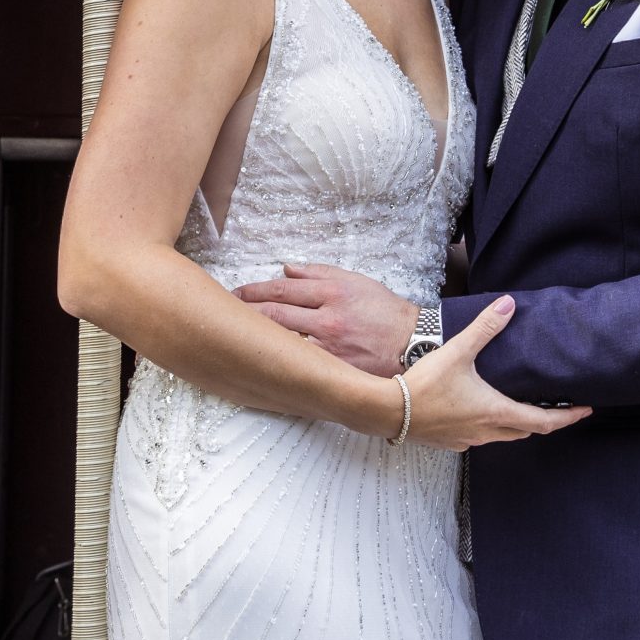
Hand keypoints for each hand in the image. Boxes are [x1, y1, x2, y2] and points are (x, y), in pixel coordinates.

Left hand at [236, 264, 415, 377]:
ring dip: (255, 337)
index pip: (282, 289)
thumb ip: (319, 273)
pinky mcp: (333, 370)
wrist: (413, 343)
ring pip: (282, 340)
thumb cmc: (385, 312)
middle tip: (225, 312)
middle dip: (245, 312)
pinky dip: (277, 359)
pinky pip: (298, 363)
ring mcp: (329, 347)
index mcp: (333, 292)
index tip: (236, 293)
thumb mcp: (356, 281)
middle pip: (275, 314)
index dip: (254, 291)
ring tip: (233, 334)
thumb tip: (286, 269)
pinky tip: (259, 359)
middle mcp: (329, 318)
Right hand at [403, 300, 590, 451]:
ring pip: (503, 436)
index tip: (585, 410)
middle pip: (526, 431)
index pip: (543, 421)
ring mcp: (468, 440)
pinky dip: (491, 427)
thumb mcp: (458, 351)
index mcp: (495, 412)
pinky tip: (481, 412)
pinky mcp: (451, 443)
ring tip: (524, 406)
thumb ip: (485, 328)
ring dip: (517, 424)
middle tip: (558, 407)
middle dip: (544, 420)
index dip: (567, 417)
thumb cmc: (424, 383)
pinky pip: (480, 437)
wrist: (386, 410)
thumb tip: (508, 304)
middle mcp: (486, 431)